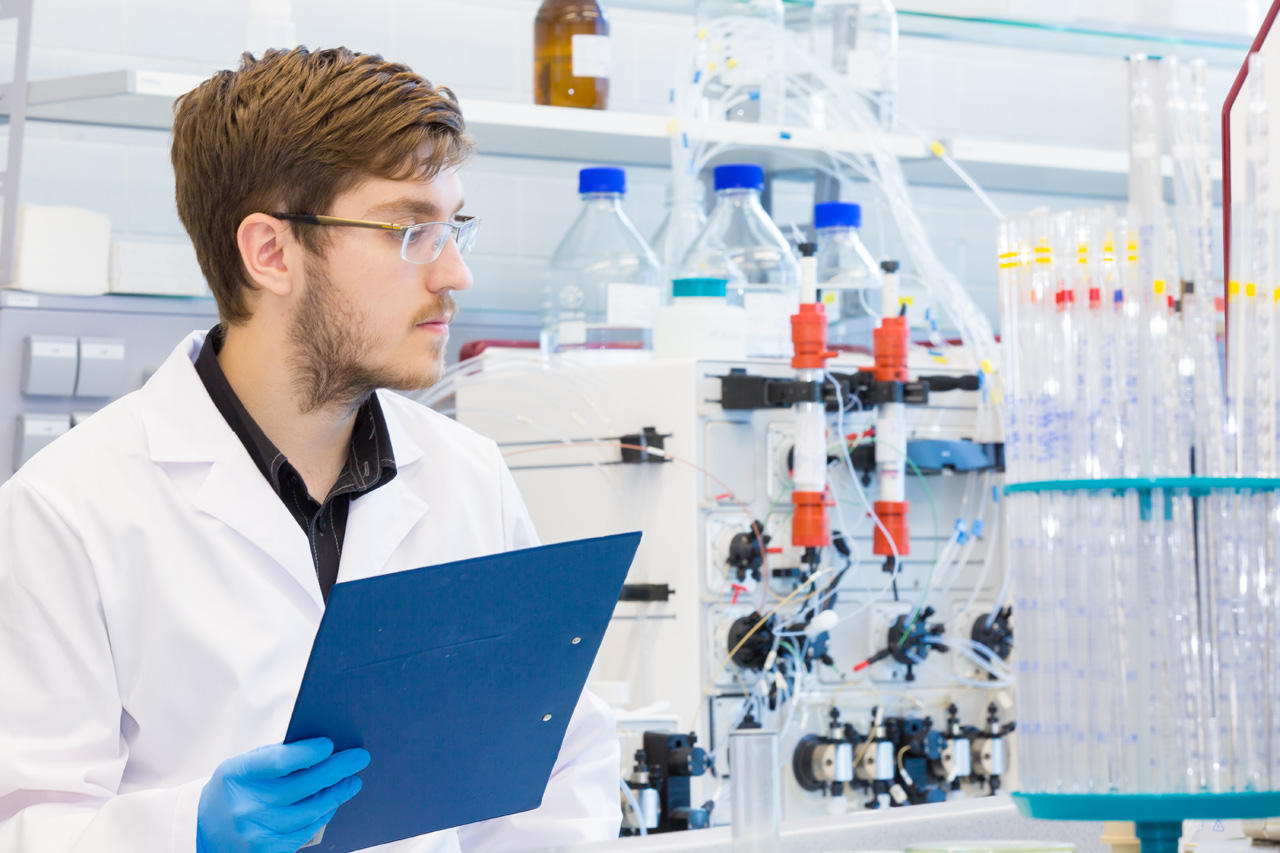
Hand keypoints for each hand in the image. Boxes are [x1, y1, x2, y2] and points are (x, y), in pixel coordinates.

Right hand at [197, 738, 369, 852]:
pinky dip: (322, 815)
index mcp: (239, 774)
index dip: (309, 753)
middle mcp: (246, 805)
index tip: (330, 744)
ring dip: (336, 794)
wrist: (203, 829)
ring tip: (352, 781)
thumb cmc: (233, 788)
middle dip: (336, 770)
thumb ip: (276, 756)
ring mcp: (256, 830)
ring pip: (309, 812)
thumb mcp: (243, 765)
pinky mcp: (266, 850)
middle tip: (360, 758)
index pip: (280, 761)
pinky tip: (332, 803)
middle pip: (302, 786)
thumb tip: (323, 748)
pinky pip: (305, 831)